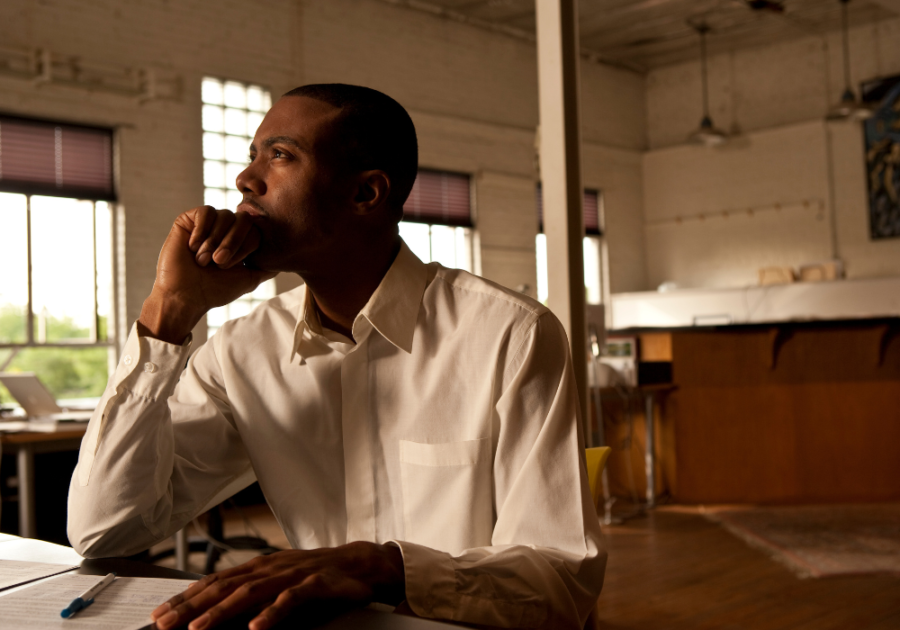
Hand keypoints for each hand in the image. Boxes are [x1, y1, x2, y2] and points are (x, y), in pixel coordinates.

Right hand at [140, 206, 276, 342]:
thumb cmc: (215, 290)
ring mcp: (209, 223)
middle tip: (219, 262)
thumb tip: (285, 257)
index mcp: (241, 241)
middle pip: (243, 219)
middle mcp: (226, 229)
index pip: (256, 230)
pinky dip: (202, 231)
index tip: (230, 267)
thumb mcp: (249, 279)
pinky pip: (205, 212)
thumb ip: (268, 266)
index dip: (246, 247)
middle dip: (232, 242)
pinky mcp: (189, 220)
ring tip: (203, 260)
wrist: (185, 295)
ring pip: (225, 215)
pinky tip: (193, 247)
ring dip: (214, 241)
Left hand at [150, 542, 405, 629]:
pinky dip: (272, 613)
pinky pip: (291, 599)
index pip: (214, 581)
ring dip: (222, 611)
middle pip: (224, 586)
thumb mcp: (278, 583)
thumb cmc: (315, 577)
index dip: (185, 598)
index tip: (158, 616)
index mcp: (258, 566)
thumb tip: (215, 613)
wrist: (359, 564)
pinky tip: (256, 628)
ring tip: (199, 628)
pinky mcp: (315, 583)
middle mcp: (270, 566)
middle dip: (192, 606)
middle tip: (165, 624)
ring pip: (251, 591)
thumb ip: (251, 594)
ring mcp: (291, 573)